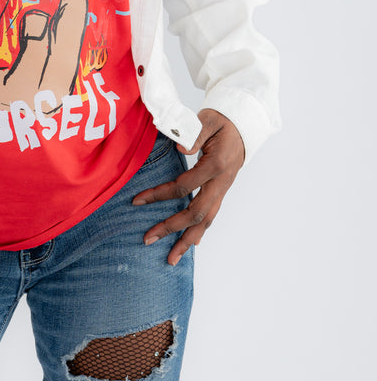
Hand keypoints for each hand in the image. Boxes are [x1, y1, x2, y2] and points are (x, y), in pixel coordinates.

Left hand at [131, 109, 244, 265]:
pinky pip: (210, 216)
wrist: (244, 125)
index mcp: (216, 165)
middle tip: (147, 239)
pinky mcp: (221, 192)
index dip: (159, 195)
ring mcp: (223, 190)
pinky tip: (189, 245)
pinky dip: (199, 232)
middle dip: (171, 228)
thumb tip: (181, 146)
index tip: (137, 201)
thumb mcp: (208, 120)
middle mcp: (221, 183)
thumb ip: (194, 133)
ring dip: (187, 241)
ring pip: (206, 221)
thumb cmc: (222, 121)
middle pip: (196, 213)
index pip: (184, 186)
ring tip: (171, 260)